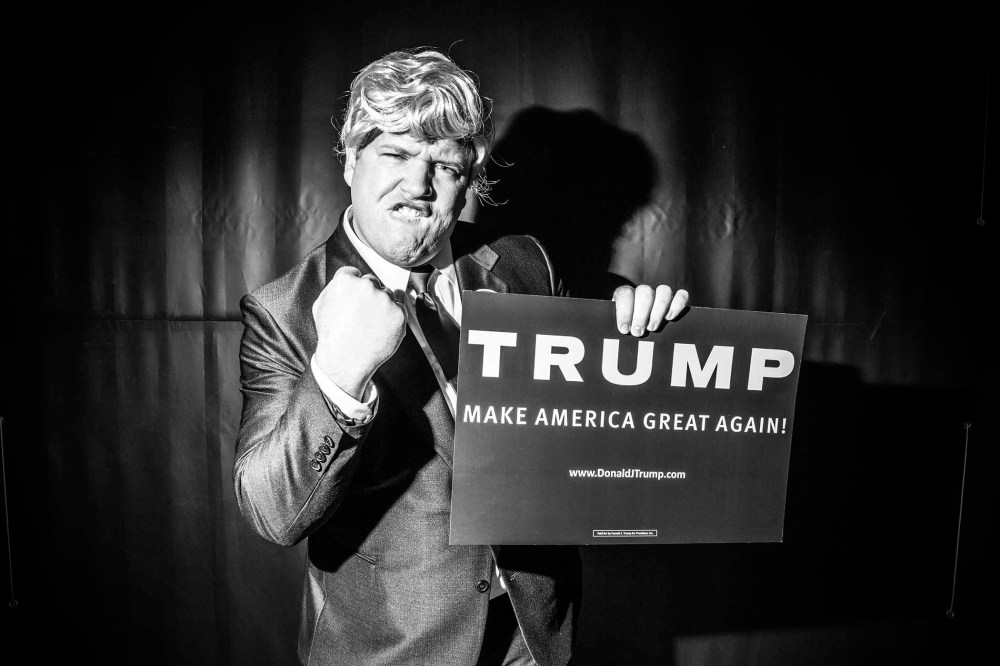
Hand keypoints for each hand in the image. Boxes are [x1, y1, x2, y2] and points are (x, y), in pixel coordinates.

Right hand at [313, 266, 407, 398]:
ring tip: (370, 326)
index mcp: (345, 280)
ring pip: (388, 295)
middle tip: (362, 316)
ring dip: (383, 307)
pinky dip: (393, 319)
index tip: (353, 303)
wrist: (344, 361)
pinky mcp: (399, 313)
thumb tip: (352, 274)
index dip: (354, 289)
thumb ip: (335, 286)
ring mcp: (384, 299)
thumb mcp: (321, 305)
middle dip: (369, 296)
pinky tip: (380, 331)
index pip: (355, 274)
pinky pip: (400, 309)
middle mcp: (366, 286)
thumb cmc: (331, 335)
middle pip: (373, 282)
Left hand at [613, 284, 688, 336]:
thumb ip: (619, 325)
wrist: (644, 330)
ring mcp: (661, 294)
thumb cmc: (629, 329)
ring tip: (652, 328)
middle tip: (638, 332)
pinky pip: (682, 295)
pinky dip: (678, 305)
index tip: (624, 329)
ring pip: (664, 291)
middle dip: (641, 314)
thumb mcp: (621, 326)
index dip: (624, 311)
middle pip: (645, 292)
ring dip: (658, 310)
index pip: (625, 294)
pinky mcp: (677, 300)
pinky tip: (669, 318)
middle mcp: (644, 291)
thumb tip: (620, 331)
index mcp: (627, 294)